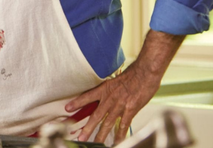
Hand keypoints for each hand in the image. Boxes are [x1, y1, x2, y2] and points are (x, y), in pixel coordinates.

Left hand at [65, 30, 184, 144]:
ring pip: (107, 123)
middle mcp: (110, 98)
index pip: (87, 97)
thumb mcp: (116, 79)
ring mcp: (120, 106)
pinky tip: (116, 141)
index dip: (77, 103)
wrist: (145, 72)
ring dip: (101, 135)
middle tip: (80, 137)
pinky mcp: (130, 110)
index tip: (67, 108)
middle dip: (87, 128)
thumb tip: (107, 95)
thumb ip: (110, 89)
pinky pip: (123, 125)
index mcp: (105, 89)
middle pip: (96, 116)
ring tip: (95, 143)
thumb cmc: (133, 73)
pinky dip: (119, 135)